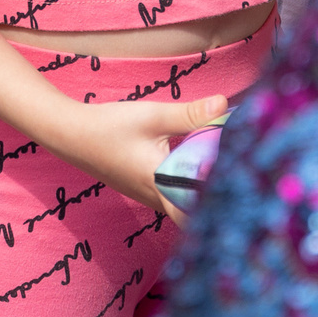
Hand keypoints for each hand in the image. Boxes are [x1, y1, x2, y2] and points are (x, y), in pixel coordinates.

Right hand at [43, 92, 228, 222]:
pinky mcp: (146, 189)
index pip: (200, 211)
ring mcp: (150, 197)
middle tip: (246, 175)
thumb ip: (190, 114)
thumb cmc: (109, 127)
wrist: (70, 134)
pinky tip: (202, 162)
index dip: (225, 204)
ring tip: (231, 167)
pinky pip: (175, 194)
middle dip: (220, 196)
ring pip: (186, 203)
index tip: (248, 185)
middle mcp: (157, 199)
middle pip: (197, 210)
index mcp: (162, 185)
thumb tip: (225, 104)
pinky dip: (191, 183)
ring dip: (205, 189)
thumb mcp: (152, 116)